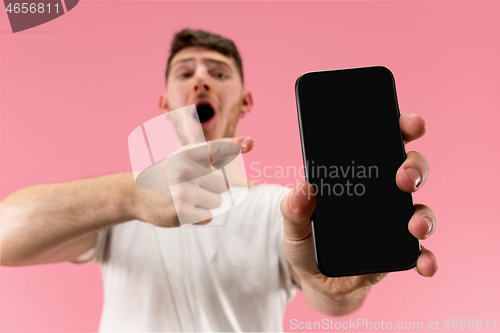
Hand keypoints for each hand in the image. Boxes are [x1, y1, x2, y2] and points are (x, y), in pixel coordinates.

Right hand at [133, 136, 253, 226]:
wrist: (137, 194)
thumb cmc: (172, 172)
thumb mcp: (190, 155)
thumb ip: (220, 147)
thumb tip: (252, 142)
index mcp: (188, 153)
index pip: (220, 149)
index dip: (237, 145)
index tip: (251, 142)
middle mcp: (184, 169)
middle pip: (224, 185)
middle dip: (213, 189)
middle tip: (191, 187)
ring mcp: (181, 191)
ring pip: (217, 202)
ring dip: (206, 204)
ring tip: (185, 198)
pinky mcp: (179, 212)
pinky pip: (207, 217)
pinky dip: (199, 217)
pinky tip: (182, 209)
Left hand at [280, 113, 436, 299]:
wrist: (314, 280)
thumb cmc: (306, 242)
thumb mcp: (293, 224)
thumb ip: (293, 208)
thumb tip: (302, 188)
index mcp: (358, 178)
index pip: (383, 144)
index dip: (401, 129)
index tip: (410, 124)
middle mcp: (381, 196)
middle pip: (409, 171)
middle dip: (415, 168)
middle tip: (403, 177)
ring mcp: (393, 223)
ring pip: (421, 209)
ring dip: (424, 215)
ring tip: (414, 226)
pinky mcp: (398, 253)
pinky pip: (421, 253)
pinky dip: (428, 258)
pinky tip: (425, 264)